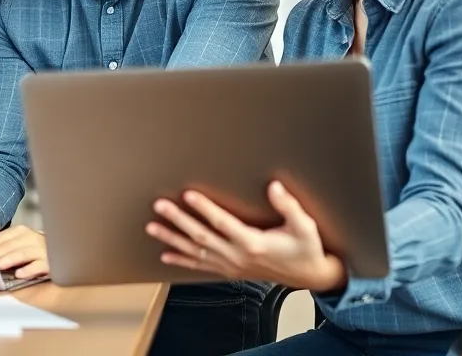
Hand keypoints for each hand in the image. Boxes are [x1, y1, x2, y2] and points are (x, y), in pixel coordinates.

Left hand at [0, 225, 48, 279]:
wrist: (60, 254)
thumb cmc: (34, 250)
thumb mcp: (18, 244)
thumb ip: (3, 245)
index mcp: (22, 232)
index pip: (3, 237)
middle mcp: (33, 238)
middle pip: (12, 245)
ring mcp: (42, 251)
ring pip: (24, 253)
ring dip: (10, 259)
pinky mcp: (50, 264)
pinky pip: (38, 266)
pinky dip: (29, 270)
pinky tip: (19, 274)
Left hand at [146, 181, 345, 292]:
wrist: (309, 276)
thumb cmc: (306, 248)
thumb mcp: (304, 226)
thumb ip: (288, 206)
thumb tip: (274, 186)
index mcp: (253, 243)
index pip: (222, 223)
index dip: (204, 208)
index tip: (187, 195)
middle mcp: (238, 256)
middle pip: (201, 236)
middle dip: (178, 220)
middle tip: (160, 206)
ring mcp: (231, 265)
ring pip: (195, 252)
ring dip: (172, 239)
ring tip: (152, 227)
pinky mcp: (229, 270)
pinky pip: (201, 266)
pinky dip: (182, 261)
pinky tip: (166, 256)